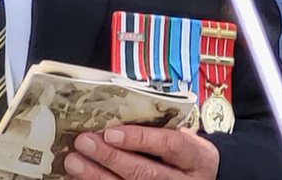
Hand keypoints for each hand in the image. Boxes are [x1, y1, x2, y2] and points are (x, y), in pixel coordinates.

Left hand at [64, 125, 218, 179]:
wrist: (206, 178)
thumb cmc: (187, 152)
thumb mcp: (185, 135)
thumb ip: (160, 126)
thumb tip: (118, 108)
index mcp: (195, 156)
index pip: (169, 145)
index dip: (140, 139)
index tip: (111, 132)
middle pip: (144, 173)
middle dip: (110, 158)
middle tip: (84, 142)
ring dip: (97, 176)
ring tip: (74, 162)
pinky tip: (82, 178)